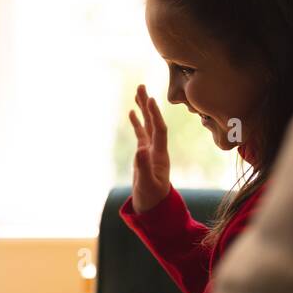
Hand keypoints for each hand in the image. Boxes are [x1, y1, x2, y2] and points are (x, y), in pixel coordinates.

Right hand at [129, 84, 170, 212]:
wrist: (154, 206)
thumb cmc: (151, 197)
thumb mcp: (146, 184)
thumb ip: (143, 167)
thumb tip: (140, 150)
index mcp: (160, 155)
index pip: (159, 130)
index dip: (155, 115)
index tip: (150, 100)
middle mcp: (157, 149)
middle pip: (154, 122)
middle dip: (148, 105)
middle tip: (142, 86)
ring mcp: (151, 150)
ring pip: (148, 125)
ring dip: (143, 109)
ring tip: (138, 92)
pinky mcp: (144, 153)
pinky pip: (141, 133)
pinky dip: (137, 122)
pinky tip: (132, 112)